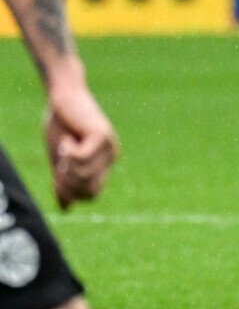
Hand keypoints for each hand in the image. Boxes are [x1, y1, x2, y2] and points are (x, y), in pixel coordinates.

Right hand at [43, 76, 116, 210]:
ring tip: (65, 146)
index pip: (90, 195)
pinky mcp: (102, 137)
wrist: (63, 100)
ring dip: (66, 164)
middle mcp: (110, 158)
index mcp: (102, 165)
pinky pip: (82, 159)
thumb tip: (67, 208)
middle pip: (89, 189)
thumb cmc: (61, 127)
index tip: (57, 175)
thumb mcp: (60, 161)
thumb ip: (64, 183)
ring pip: (83, 175)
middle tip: (61, 160)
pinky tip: (68, 139)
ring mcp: (109, 148)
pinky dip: (68, 152)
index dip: (70, 192)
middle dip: (67, 181)